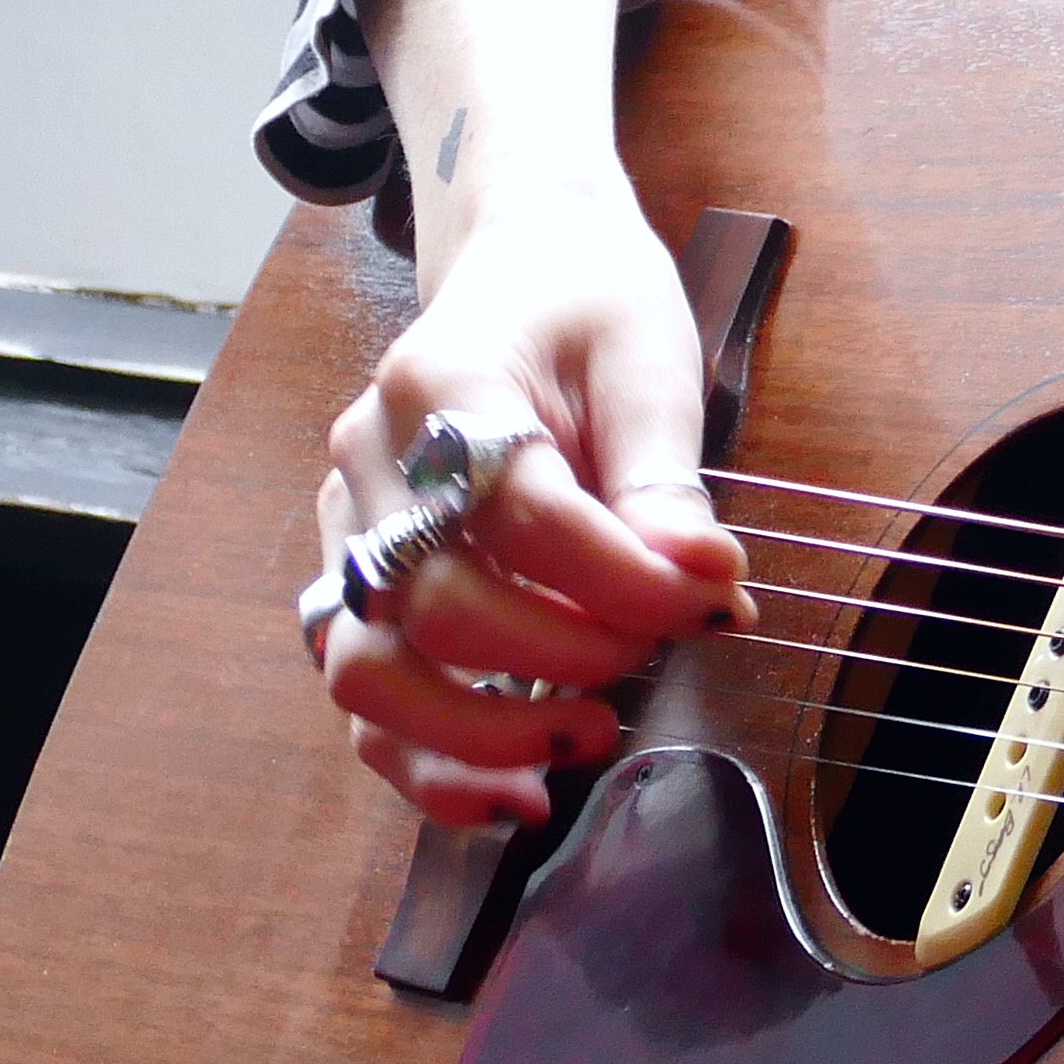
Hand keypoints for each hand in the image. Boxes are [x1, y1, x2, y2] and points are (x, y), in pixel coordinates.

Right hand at [310, 163, 747, 828]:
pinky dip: (425, 762)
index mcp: (446, 382)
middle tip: (655, 653)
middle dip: (563, 653)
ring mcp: (347, 527)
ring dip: (476, 735)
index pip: (521, 511)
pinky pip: (362, 696)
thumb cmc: (590, 307)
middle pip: (436, 602)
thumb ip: (665, 476)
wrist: (518, 268)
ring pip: (367, 670)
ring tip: (586, 739)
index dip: (623, 577)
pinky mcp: (352, 581)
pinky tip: (511, 794)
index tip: (717, 600)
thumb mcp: (650, 359)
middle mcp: (373, 461)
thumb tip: (704, 579)